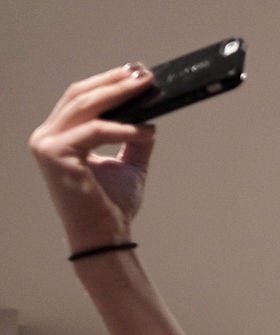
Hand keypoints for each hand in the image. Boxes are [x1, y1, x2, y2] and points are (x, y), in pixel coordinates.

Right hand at [29, 65, 157, 254]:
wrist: (105, 236)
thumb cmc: (112, 206)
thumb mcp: (129, 164)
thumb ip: (134, 137)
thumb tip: (151, 115)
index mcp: (60, 136)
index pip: (82, 99)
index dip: (108, 82)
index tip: (137, 72)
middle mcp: (47, 136)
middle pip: (81, 95)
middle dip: (115, 81)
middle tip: (145, 74)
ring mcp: (46, 144)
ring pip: (86, 106)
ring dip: (119, 94)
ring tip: (147, 88)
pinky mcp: (55, 154)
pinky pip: (95, 131)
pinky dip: (124, 128)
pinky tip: (146, 129)